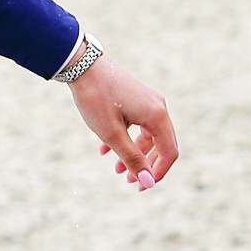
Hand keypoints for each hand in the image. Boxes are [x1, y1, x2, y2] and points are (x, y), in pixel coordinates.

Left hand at [69, 55, 178, 190]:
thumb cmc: (95, 98)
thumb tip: (147, 182)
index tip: (140, 186)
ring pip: (147, 134)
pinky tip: (104, 149)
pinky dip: (125, 138)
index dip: (157, 173)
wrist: (81, 64)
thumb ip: (131, 158)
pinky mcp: (136, 96)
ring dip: (133, 153)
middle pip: (161, 144)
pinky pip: (137, 123)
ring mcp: (148, 100)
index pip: (169, 152)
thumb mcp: (111, 134)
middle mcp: (158, 107)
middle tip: (127, 180)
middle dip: (145, 164)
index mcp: (157, 116)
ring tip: (115, 168)